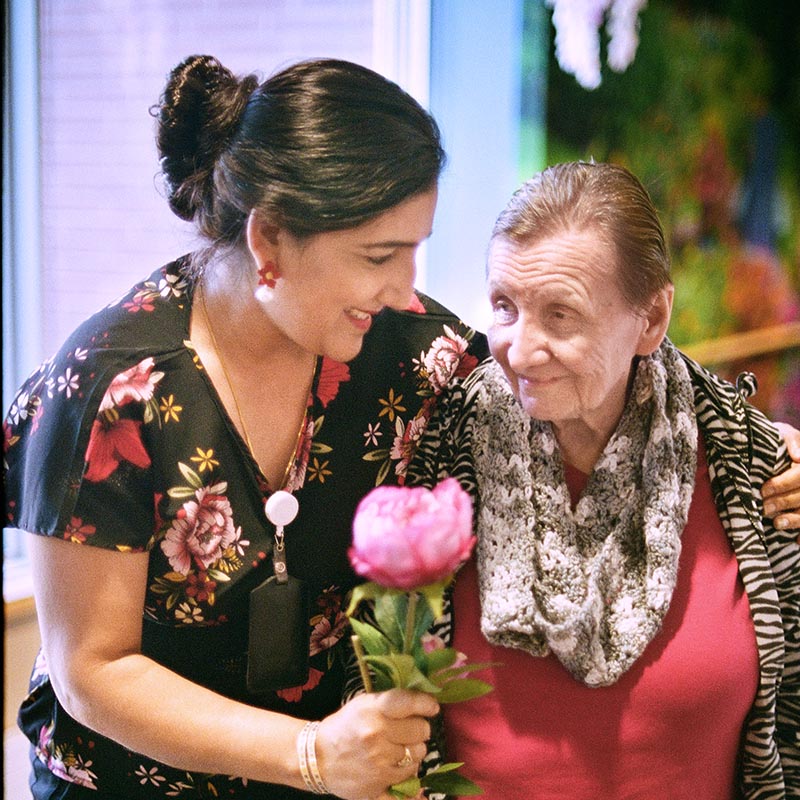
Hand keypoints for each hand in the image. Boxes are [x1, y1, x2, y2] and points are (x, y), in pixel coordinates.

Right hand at [314, 689, 438, 799]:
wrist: (317, 757)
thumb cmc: (345, 726)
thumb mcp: (364, 704)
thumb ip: (391, 702)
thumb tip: (424, 702)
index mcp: (373, 710)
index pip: (410, 703)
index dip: (426, 704)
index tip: (432, 707)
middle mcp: (378, 735)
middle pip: (421, 731)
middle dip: (419, 729)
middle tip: (408, 730)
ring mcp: (379, 762)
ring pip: (418, 755)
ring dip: (413, 751)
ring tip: (399, 748)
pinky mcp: (378, 785)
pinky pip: (409, 780)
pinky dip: (407, 773)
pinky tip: (399, 767)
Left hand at [762, 422, 799, 535]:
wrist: (782, 451)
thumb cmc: (780, 441)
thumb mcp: (783, 433)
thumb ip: (790, 439)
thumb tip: (797, 456)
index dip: (783, 484)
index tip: (763, 490)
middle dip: (784, 503)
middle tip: (764, 508)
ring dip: (795, 520)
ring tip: (777, 523)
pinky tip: (796, 541)